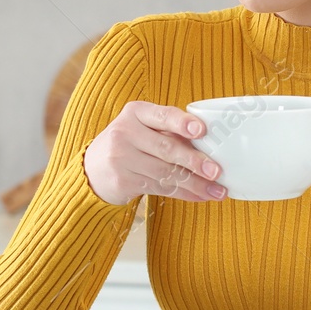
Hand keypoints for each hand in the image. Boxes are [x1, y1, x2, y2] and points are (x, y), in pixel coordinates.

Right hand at [83, 102, 226, 205]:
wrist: (93, 169)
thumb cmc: (130, 144)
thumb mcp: (143, 128)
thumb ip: (169, 131)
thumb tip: (212, 147)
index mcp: (136, 112)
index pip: (162, 115)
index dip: (182, 123)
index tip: (201, 130)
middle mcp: (125, 132)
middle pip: (166, 148)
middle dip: (195, 161)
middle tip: (216, 171)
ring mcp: (121, 158)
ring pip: (166, 173)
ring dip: (195, 184)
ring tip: (217, 191)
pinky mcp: (123, 181)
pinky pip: (160, 188)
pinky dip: (184, 193)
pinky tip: (200, 196)